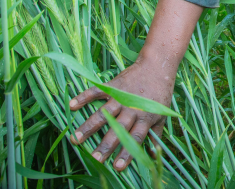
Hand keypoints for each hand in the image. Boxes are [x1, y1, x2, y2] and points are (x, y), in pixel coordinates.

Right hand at [69, 54, 173, 170]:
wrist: (156, 66)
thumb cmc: (160, 93)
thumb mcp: (162, 114)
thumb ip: (157, 134)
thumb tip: (151, 154)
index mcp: (145, 118)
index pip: (135, 138)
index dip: (126, 152)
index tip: (117, 167)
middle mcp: (132, 109)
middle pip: (117, 129)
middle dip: (106, 145)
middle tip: (94, 158)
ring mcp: (121, 97)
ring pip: (103, 113)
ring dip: (89, 126)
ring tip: (75, 139)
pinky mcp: (113, 86)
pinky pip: (96, 92)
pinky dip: (84, 97)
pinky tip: (72, 105)